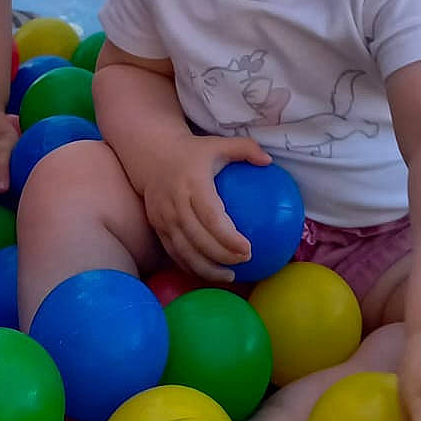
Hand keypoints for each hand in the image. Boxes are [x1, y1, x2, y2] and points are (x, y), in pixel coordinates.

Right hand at [142, 133, 270, 283]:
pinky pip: (174, 253)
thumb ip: (245, 149)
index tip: (248, 249)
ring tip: (229, 277)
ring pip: (184, 252)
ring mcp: (164, 218)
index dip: (228, 237)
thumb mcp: (218, 144)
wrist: (152, 155)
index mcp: (193, 183)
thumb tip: (269, 161)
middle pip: (199, 239)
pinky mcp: (158, 227)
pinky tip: (209, 273)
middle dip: (222, 256)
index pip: (211, 217)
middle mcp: (176, 204)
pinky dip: (190, 266)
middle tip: (244, 262)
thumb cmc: (193, 152)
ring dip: (206, 269)